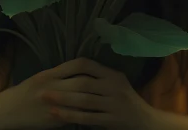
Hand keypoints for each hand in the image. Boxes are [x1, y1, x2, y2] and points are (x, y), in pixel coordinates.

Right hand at [0, 58, 116, 129]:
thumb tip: (77, 73)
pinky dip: (85, 116)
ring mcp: (54, 103)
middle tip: (112, 85)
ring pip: (81, 100)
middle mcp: (52, 86)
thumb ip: (57, 75)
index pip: (76, 65)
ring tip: (107, 101)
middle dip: (99, 84)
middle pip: (83, 82)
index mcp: (49, 74)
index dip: (92, 66)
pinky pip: (74, 116)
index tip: (103, 69)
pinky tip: (95, 116)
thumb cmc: (23, 94)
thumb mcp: (39, 79)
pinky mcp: (53, 119)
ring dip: (95, 101)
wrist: (6, 112)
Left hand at [41, 57, 158, 129]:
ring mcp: (114, 104)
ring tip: (46, 100)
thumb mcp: (116, 84)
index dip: (69, 67)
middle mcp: (114, 87)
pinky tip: (58, 115)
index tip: (52, 72)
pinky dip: (71, 116)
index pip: (88, 65)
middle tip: (42, 89)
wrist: (145, 121)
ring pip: (84, 101)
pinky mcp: (112, 120)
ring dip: (63, 101)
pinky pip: (88, 118)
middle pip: (84, 84)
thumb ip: (99, 78)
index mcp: (113, 75)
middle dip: (61, 87)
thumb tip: (71, 71)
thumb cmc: (125, 101)